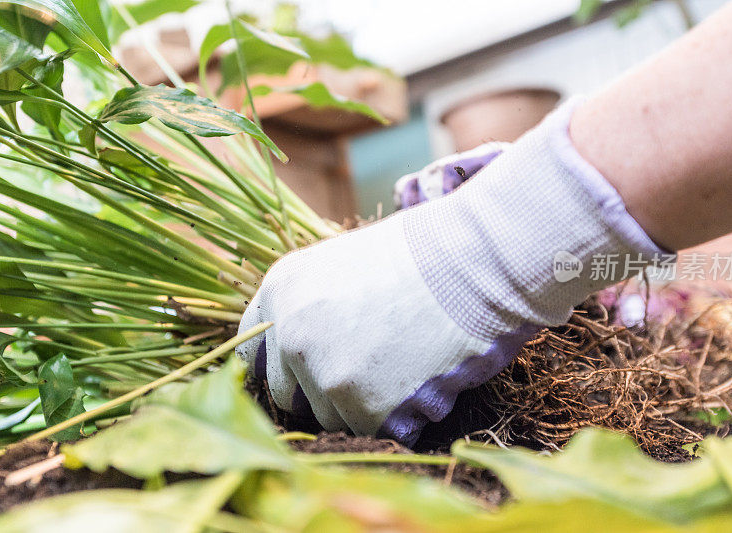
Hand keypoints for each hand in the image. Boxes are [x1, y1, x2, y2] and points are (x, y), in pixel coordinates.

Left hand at [237, 100, 662, 445]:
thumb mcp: (348, 262)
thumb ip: (316, 304)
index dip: (280, 365)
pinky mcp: (362, 409)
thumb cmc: (427, 253)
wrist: (479, 260)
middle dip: (323, 390)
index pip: (252, 349)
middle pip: (289, 394)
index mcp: (280, 289)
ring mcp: (324, 374)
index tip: (302, 372)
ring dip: (366, 405)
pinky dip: (401, 418)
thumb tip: (308, 344)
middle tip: (370, 370)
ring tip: (410, 364)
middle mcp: (289, 334)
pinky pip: (375, 432)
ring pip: (333, 418)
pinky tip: (427, 380)